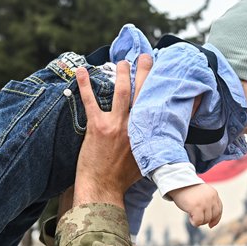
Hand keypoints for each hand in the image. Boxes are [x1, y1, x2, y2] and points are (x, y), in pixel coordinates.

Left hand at [72, 55, 152, 206]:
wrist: (103, 188)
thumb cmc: (123, 178)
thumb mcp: (147, 160)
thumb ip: (154, 144)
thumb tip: (164, 137)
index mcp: (147, 133)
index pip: (157, 105)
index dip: (161, 88)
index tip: (165, 74)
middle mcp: (134, 126)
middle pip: (143, 92)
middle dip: (146, 72)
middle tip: (146, 57)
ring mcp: (116, 125)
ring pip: (121, 91)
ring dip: (122, 73)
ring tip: (123, 61)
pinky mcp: (97, 127)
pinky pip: (91, 101)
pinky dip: (85, 85)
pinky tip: (81, 71)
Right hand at [171, 183, 222, 227]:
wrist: (178, 183)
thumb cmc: (188, 191)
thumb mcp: (202, 195)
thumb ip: (208, 203)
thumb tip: (211, 223)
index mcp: (214, 194)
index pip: (219, 210)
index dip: (215, 219)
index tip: (210, 225)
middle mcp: (211, 198)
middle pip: (213, 216)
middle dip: (205, 220)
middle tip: (196, 217)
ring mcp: (204, 203)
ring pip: (206, 220)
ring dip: (198, 221)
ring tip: (191, 214)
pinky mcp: (196, 207)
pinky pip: (198, 221)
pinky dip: (194, 222)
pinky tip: (189, 216)